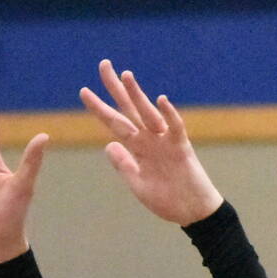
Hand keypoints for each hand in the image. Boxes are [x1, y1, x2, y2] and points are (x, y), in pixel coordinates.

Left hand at [79, 60, 222, 225]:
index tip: (84, 91)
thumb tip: (108, 145)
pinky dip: (169, 115)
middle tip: (103, 64)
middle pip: (128, 109)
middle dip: (115, 88)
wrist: (192, 213)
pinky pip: (175, 128)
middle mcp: (149, 139)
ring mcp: (165, 142)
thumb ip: (124, 165)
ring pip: (148, 113)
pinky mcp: (181, 149)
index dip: (99, 108)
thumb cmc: (168, 200)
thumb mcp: (137, 184)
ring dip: (137, 95)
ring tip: (125, 76)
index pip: (114, 123)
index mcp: (137, 148)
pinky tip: (161, 100)